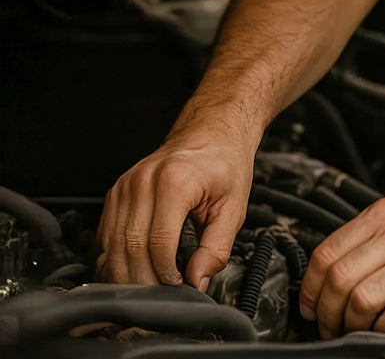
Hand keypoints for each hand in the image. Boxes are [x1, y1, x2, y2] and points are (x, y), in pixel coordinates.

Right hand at [96, 131, 253, 290]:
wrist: (212, 132)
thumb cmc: (225, 163)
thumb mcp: (234, 205)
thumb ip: (217, 247)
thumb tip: (197, 282)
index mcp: (174, 181)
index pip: (159, 243)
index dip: (166, 275)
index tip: (179, 288)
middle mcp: (143, 181)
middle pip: (130, 248)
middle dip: (145, 281)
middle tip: (162, 297)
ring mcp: (125, 185)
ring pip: (111, 246)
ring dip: (126, 276)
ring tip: (148, 289)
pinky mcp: (116, 192)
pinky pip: (105, 236)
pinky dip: (114, 260)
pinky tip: (131, 271)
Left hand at [299, 197, 384, 337]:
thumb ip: (374, 238)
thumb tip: (331, 271)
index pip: (327, 252)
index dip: (310, 288)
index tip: (310, 307)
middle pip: (339, 278)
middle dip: (326, 313)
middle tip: (330, 327)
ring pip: (361, 298)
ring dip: (351, 325)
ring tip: (355, 332)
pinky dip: (383, 329)